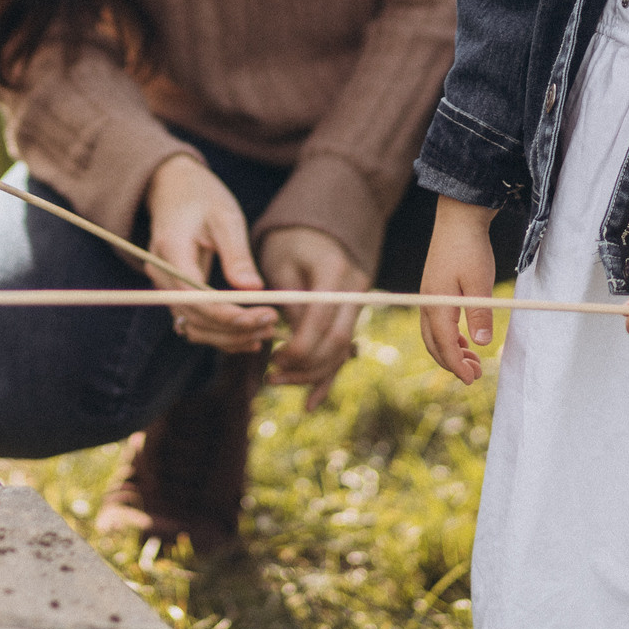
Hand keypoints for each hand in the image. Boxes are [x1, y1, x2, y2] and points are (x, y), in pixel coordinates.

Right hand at [144, 155, 276, 352]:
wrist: (174, 188)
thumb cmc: (202, 197)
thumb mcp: (225, 217)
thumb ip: (236, 254)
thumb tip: (253, 289)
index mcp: (171, 250)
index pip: (195, 297)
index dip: (228, 314)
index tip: (263, 315)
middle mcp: (160, 274)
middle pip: (194, 318)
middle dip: (235, 328)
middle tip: (273, 324)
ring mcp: (164, 286)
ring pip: (194, 327)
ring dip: (229, 336)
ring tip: (266, 331)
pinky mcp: (175, 293)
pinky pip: (195, 322)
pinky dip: (220, 332)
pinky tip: (249, 334)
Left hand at [258, 225, 367, 411]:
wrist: (319, 226)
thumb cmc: (289, 241)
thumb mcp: (279, 262)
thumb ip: (286, 300)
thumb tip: (285, 337)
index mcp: (334, 273)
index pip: (320, 321)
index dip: (298, 347)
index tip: (272, 359)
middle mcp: (354, 291)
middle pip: (336, 343)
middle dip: (304, 367)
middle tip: (271, 376)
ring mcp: (357, 305)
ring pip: (340, 353)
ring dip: (310, 374)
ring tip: (275, 381)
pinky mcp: (351, 317)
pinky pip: (342, 352)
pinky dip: (326, 376)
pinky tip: (309, 403)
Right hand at [418, 196, 497, 384]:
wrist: (458, 219)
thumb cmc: (469, 249)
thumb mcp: (479, 283)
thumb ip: (480, 315)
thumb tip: (481, 345)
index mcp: (437, 304)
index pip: (444, 344)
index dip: (457, 365)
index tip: (471, 379)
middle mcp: (428, 303)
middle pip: (433, 344)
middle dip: (452, 363)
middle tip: (475, 375)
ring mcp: (430, 296)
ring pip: (433, 334)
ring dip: (450, 351)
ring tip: (472, 360)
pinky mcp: (435, 290)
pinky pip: (436, 323)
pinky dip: (448, 337)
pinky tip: (465, 339)